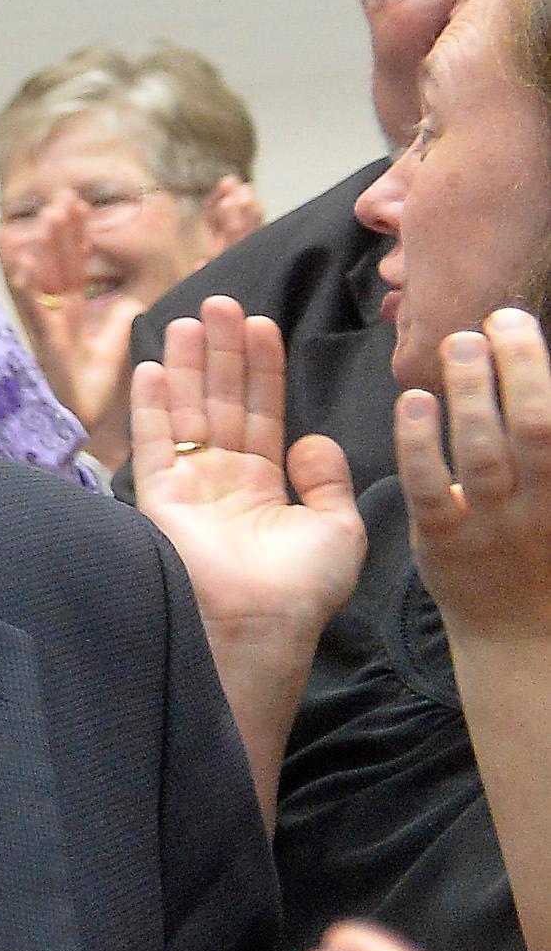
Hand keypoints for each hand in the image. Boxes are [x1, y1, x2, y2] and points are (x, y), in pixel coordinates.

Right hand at [6, 221, 161, 439]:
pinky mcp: (45, 350)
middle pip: (56, 267)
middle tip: (63, 198)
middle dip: (59, 233)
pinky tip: (20, 262)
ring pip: (41, 283)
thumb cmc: (100, 395)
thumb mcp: (118, 345)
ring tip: (46, 217)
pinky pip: (33, 315)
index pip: (74, 266)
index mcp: (74, 316)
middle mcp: (55, 320)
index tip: (78, 204)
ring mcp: (47, 332)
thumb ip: (123, 317)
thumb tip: (136, 295)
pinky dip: (24, 288)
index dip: (75, 236)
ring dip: (41, 249)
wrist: (90, 434)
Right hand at [132, 299, 365, 649]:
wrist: (261, 624)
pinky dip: (152, 405)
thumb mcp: (338, 527)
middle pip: (221, 402)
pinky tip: (155, 367)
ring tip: (190, 319)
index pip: (262, 413)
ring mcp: (187, 486)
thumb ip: (327, 478)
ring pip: (187, 411)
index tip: (260, 325)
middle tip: (219, 303)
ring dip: (188, 365)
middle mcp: (221, 479)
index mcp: (263, 485)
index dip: (262, 369)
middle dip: (221, 352)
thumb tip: (311, 439)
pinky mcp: (159, 498)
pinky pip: (153, 442)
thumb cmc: (302, 588)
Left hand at [403, 309, 550, 650]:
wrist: (521, 633)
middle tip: (500, 317)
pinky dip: (420, 442)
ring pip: (485, 451)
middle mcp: (544, 505)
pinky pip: (429, 487)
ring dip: (473, 391)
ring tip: (460, 342)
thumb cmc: (544, 548)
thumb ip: (545, 446)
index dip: (542, 370)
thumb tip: (532, 385)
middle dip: (521, 366)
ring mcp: (495, 525)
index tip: (523, 323)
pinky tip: (413, 400)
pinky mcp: (445, 541)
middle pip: (538, 427)